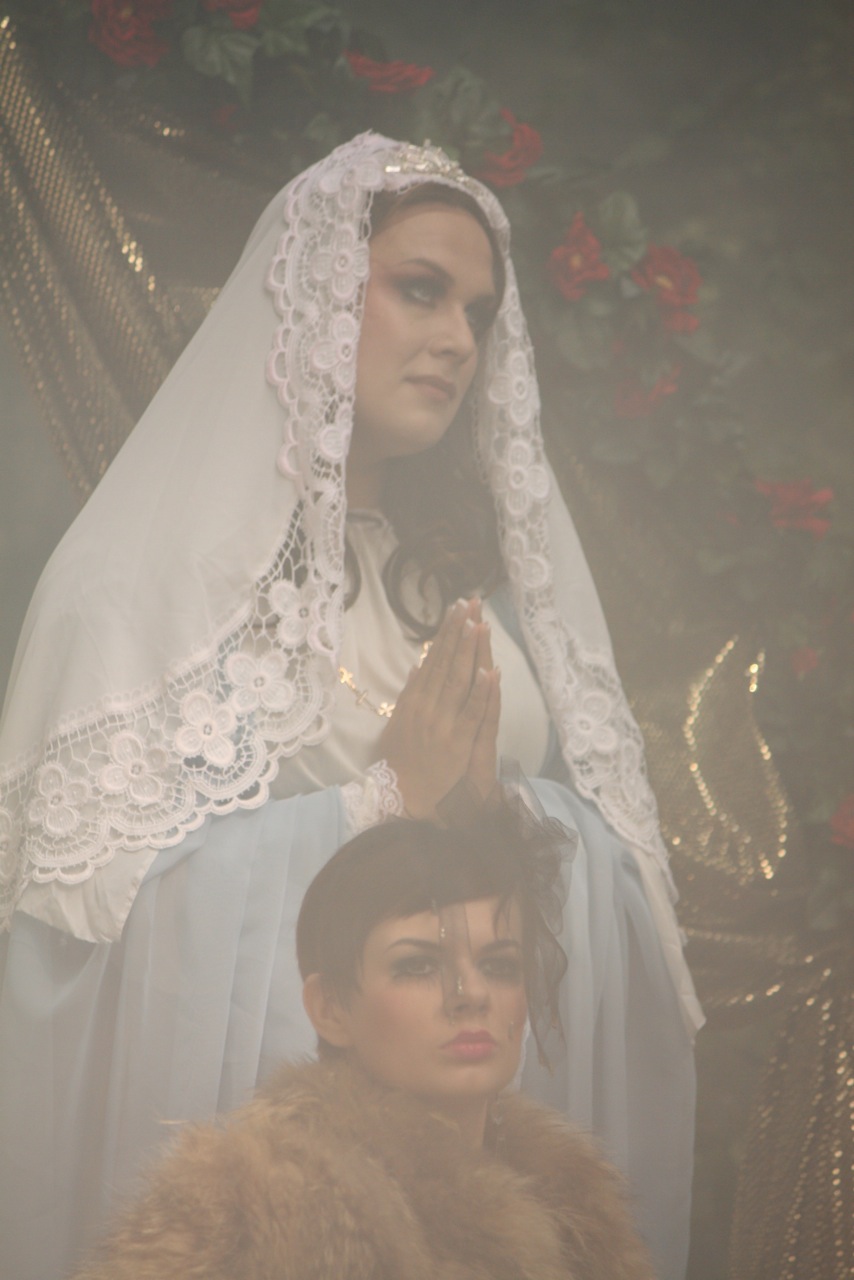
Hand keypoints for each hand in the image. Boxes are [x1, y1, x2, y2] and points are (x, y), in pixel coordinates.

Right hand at [377, 598, 499, 819]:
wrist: (402, 799)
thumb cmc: (399, 765)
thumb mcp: (397, 726)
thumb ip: (408, 696)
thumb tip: (416, 668)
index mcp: (413, 703)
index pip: (431, 661)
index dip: (444, 635)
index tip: (455, 610)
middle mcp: (426, 708)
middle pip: (444, 663)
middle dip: (457, 631)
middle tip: (468, 602)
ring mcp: (442, 725)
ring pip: (457, 681)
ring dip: (468, 651)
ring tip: (477, 623)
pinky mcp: (458, 743)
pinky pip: (472, 713)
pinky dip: (481, 692)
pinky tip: (489, 670)